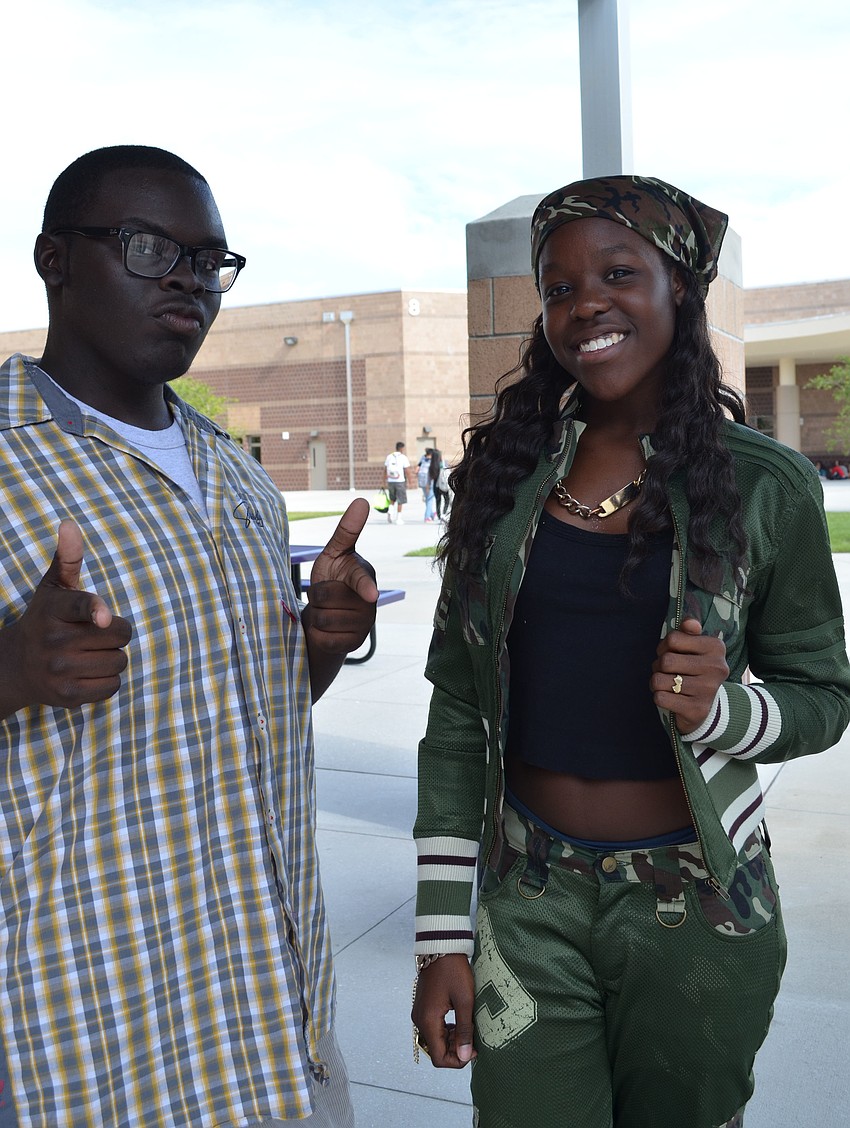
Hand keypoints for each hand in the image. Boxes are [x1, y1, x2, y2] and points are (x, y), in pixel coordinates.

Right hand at [0, 520, 131, 714]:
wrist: (16, 667)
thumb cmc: (45, 619)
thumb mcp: (53, 588)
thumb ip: (67, 558)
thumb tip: (69, 523)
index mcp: (53, 610)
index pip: (81, 606)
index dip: (96, 610)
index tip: (103, 617)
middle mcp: (53, 641)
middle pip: (119, 634)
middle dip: (115, 633)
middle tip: (95, 633)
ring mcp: (59, 670)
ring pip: (120, 661)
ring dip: (113, 657)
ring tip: (90, 653)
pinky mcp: (68, 696)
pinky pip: (113, 686)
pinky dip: (108, 680)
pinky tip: (89, 672)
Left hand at [304, 499, 377, 654]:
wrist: (328, 615)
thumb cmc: (331, 577)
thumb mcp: (333, 553)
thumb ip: (347, 530)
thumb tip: (362, 500)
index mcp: (365, 574)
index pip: (361, 580)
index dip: (363, 587)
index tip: (369, 594)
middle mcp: (371, 601)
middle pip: (326, 597)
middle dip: (315, 596)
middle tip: (323, 595)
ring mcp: (365, 624)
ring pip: (324, 619)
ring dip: (316, 615)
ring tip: (325, 611)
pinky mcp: (355, 643)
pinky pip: (326, 639)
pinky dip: (319, 634)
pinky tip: (328, 630)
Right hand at [411, 954, 476, 1068]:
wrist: (441, 946)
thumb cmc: (454, 971)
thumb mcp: (464, 1001)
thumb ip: (464, 1031)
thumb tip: (465, 1057)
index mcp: (428, 1021)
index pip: (438, 1057)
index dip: (457, 1060)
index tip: (473, 1049)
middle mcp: (419, 1020)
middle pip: (436, 1050)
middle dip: (456, 1049)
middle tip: (473, 1037)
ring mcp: (420, 1013)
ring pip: (435, 1039)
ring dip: (452, 1040)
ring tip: (469, 1028)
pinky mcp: (423, 1006)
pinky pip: (434, 1028)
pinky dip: (447, 1030)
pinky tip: (460, 1021)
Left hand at [651, 618, 727, 732]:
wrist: (707, 706)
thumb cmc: (693, 669)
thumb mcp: (693, 647)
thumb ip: (688, 631)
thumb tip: (690, 622)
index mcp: (716, 647)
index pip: (673, 639)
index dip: (664, 646)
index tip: (671, 653)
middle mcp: (716, 668)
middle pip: (666, 660)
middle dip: (658, 666)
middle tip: (667, 671)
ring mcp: (708, 690)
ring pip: (659, 680)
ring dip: (656, 682)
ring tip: (667, 684)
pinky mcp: (697, 709)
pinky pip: (660, 698)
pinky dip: (659, 697)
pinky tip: (671, 697)